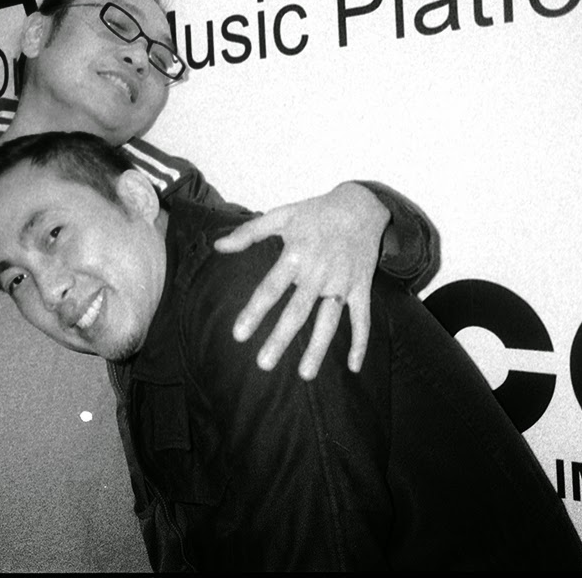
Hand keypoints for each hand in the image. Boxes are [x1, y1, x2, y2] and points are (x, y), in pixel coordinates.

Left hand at [214, 182, 388, 379]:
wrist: (360, 206)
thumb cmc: (315, 212)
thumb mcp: (281, 215)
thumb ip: (249, 232)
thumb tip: (219, 246)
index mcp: (296, 255)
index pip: (271, 288)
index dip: (255, 312)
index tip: (239, 335)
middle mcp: (319, 272)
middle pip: (297, 311)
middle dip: (280, 339)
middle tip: (263, 364)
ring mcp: (342, 282)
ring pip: (328, 321)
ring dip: (317, 348)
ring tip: (304, 375)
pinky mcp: (361, 287)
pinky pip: (362, 319)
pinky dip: (361, 342)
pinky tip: (353, 367)